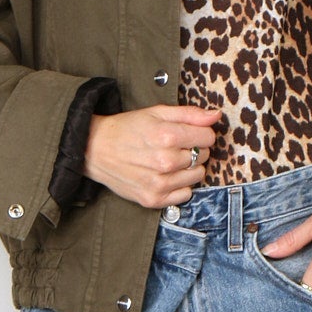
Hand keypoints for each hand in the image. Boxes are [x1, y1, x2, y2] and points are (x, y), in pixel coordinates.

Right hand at [84, 104, 222, 208]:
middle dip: (194, 150)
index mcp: (168, 136)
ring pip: (197, 176)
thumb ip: (189, 114)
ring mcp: (160, 183)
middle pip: (204, 157)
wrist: (95, 150)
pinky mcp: (153, 199)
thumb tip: (216, 115)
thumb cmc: (127, 129)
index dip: (201, 133)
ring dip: (188, 169)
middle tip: (174, 146)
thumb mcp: (157, 112)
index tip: (188, 133)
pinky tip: (165, 176)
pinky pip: (185, 195)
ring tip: (169, 161)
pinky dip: (180, 186)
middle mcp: (165, 161)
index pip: (208, 138)